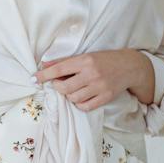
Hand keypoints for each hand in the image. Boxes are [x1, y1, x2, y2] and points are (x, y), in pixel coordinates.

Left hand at [37, 49, 152, 110]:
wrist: (129, 66)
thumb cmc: (105, 60)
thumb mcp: (86, 56)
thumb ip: (65, 62)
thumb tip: (44, 65)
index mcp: (85, 60)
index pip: (59, 69)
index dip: (44, 75)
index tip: (34, 79)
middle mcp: (92, 74)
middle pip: (64, 87)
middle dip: (58, 87)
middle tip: (59, 84)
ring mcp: (99, 87)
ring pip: (73, 98)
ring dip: (69, 95)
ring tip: (74, 89)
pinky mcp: (106, 97)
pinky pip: (85, 106)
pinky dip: (79, 103)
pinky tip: (81, 97)